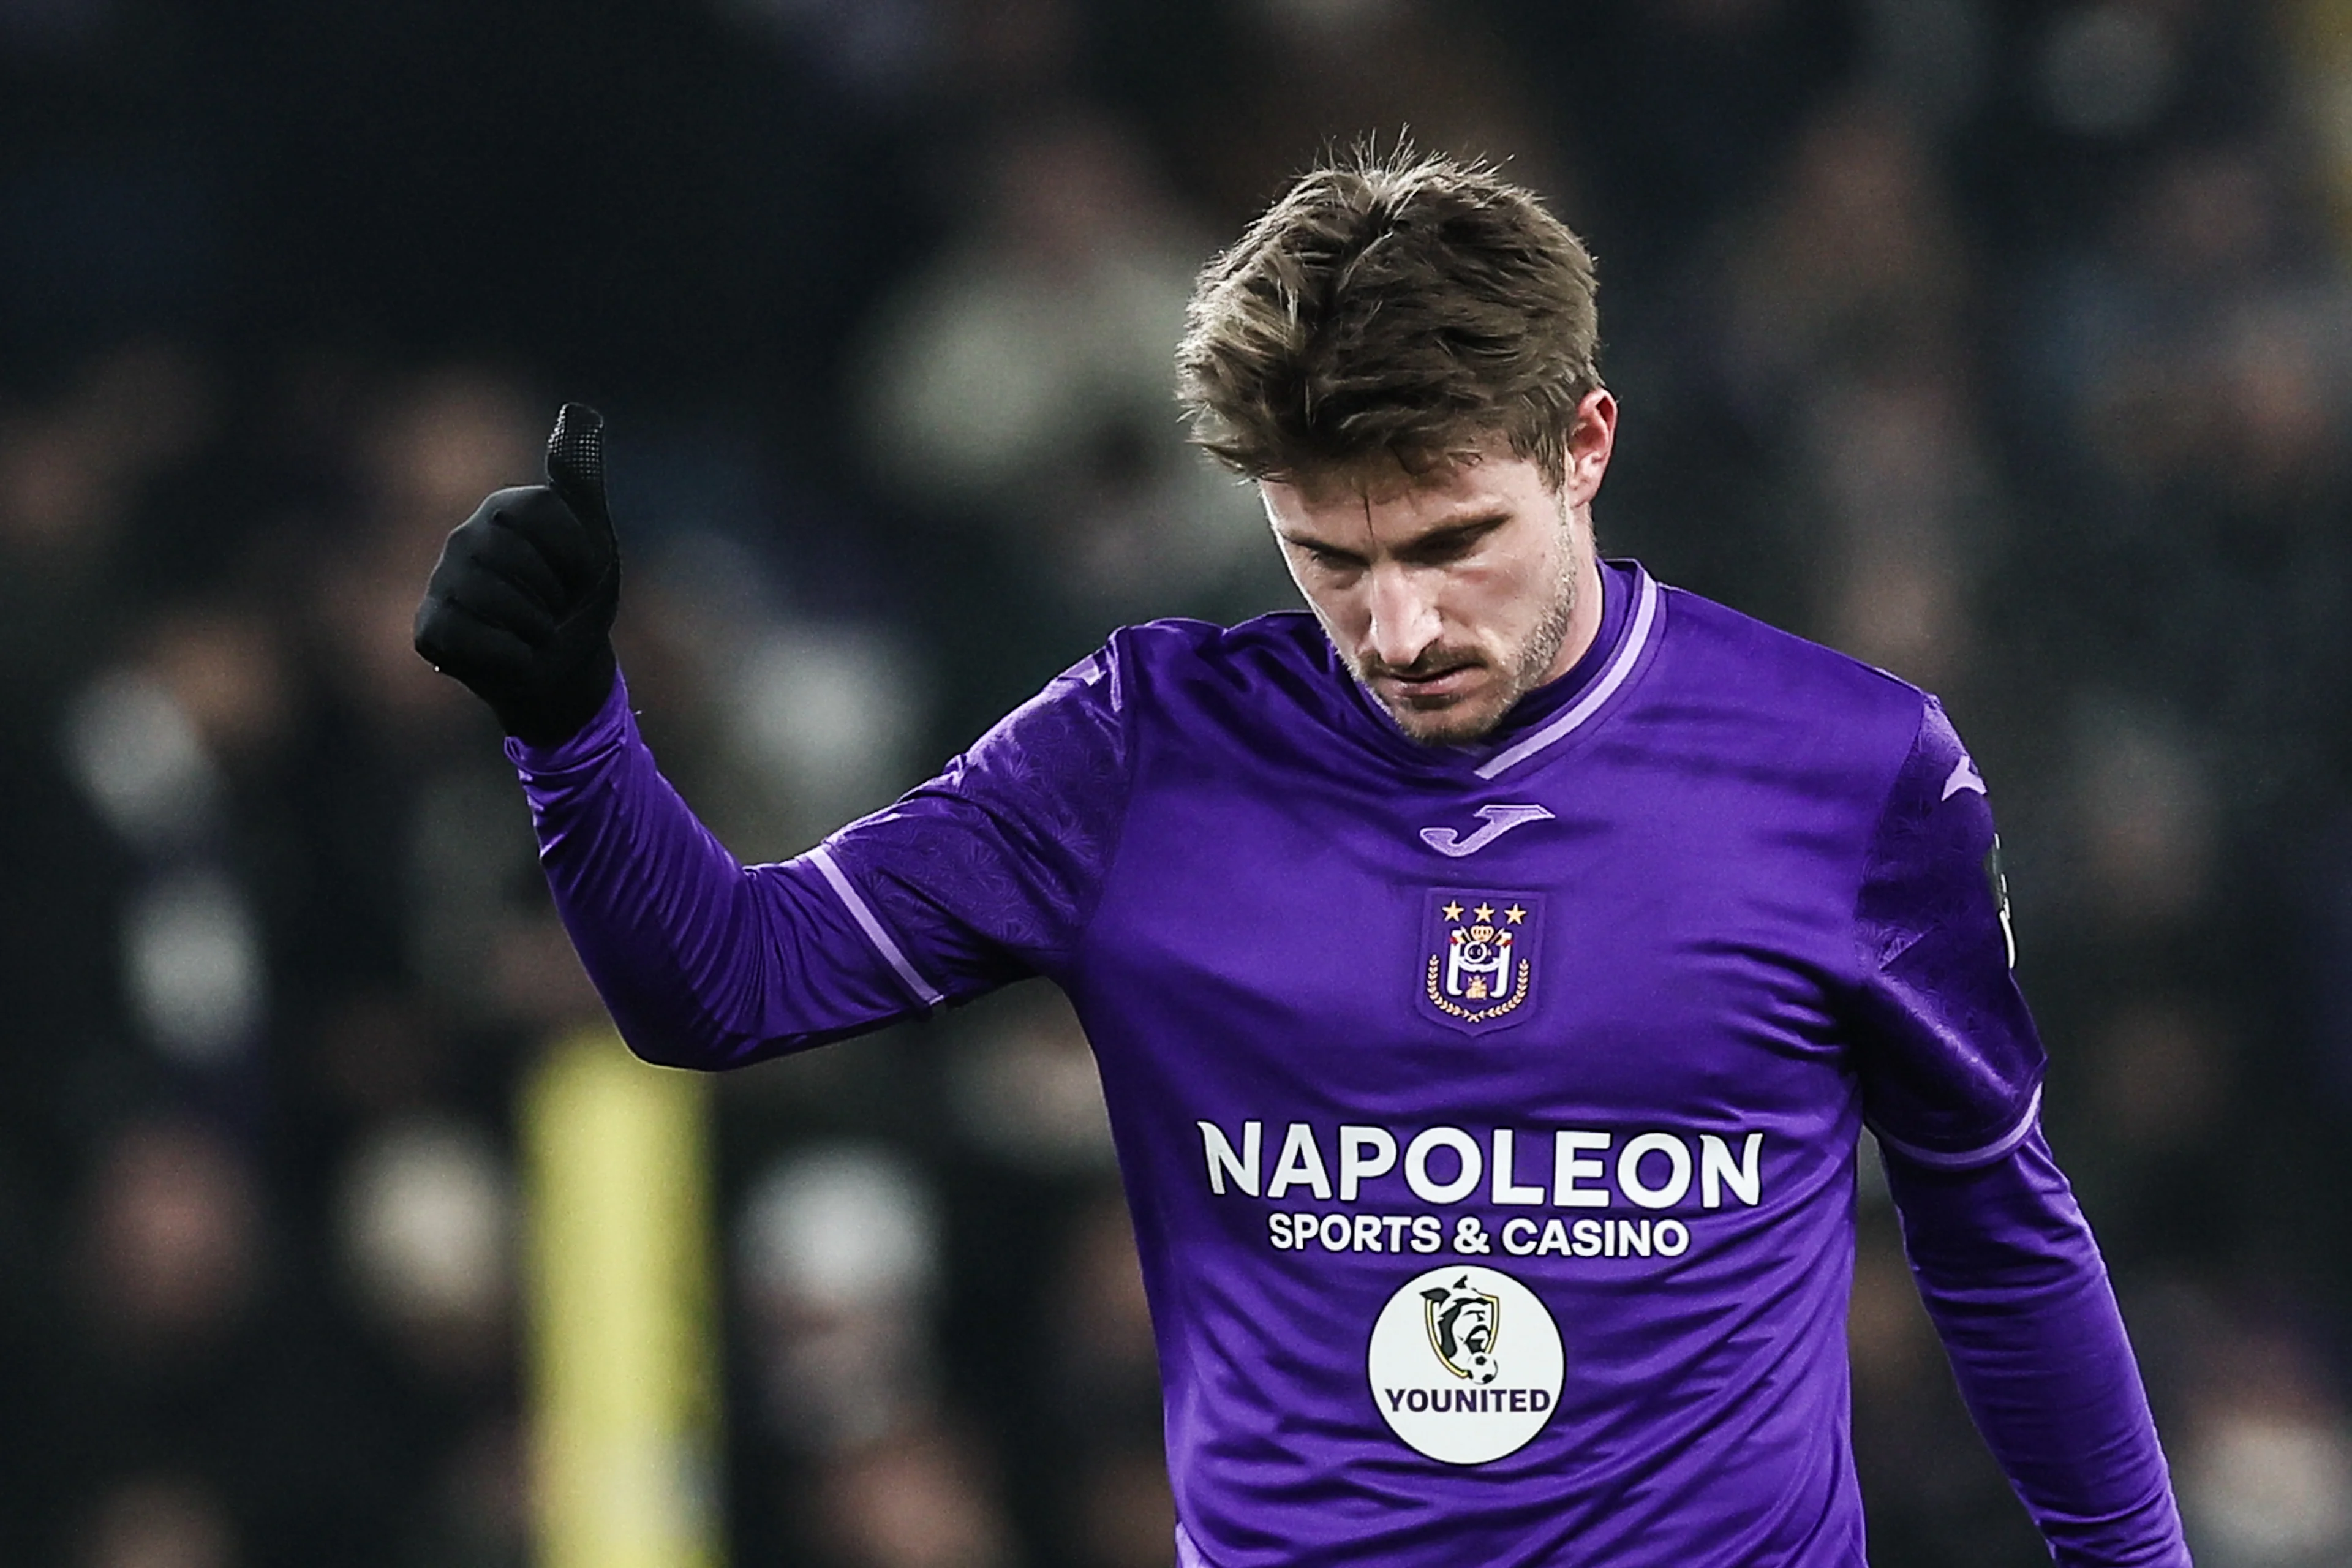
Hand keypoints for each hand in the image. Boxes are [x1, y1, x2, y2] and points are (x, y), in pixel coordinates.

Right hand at [413, 403, 621, 745]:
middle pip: (516, 557)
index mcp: (505, 510)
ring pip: (495, 599)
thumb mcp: (594, 541)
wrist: (564, 670)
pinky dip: (510, 656)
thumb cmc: (577, 601)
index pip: (543, 512)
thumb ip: (581, 482)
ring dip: (535, 628)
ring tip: (535, 632)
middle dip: (553, 594)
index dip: (576, 554)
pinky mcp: (429, 629)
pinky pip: (473, 638)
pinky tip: (510, 655)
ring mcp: (441, 582)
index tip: (580, 574)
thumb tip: (577, 412)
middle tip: (554, 608)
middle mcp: (465, 538)